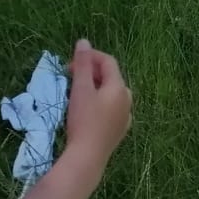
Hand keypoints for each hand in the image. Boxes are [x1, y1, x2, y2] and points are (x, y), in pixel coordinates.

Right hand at [65, 39, 131, 168]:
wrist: (88, 156)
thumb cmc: (83, 120)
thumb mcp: (80, 89)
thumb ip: (82, 64)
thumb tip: (84, 41)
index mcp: (120, 87)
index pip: (108, 62)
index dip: (90, 57)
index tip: (70, 63)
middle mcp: (127, 99)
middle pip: (111, 77)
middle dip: (91, 72)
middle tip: (71, 77)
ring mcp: (126, 116)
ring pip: (111, 93)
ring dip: (95, 87)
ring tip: (77, 92)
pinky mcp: (120, 129)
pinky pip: (111, 108)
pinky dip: (100, 102)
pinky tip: (88, 110)